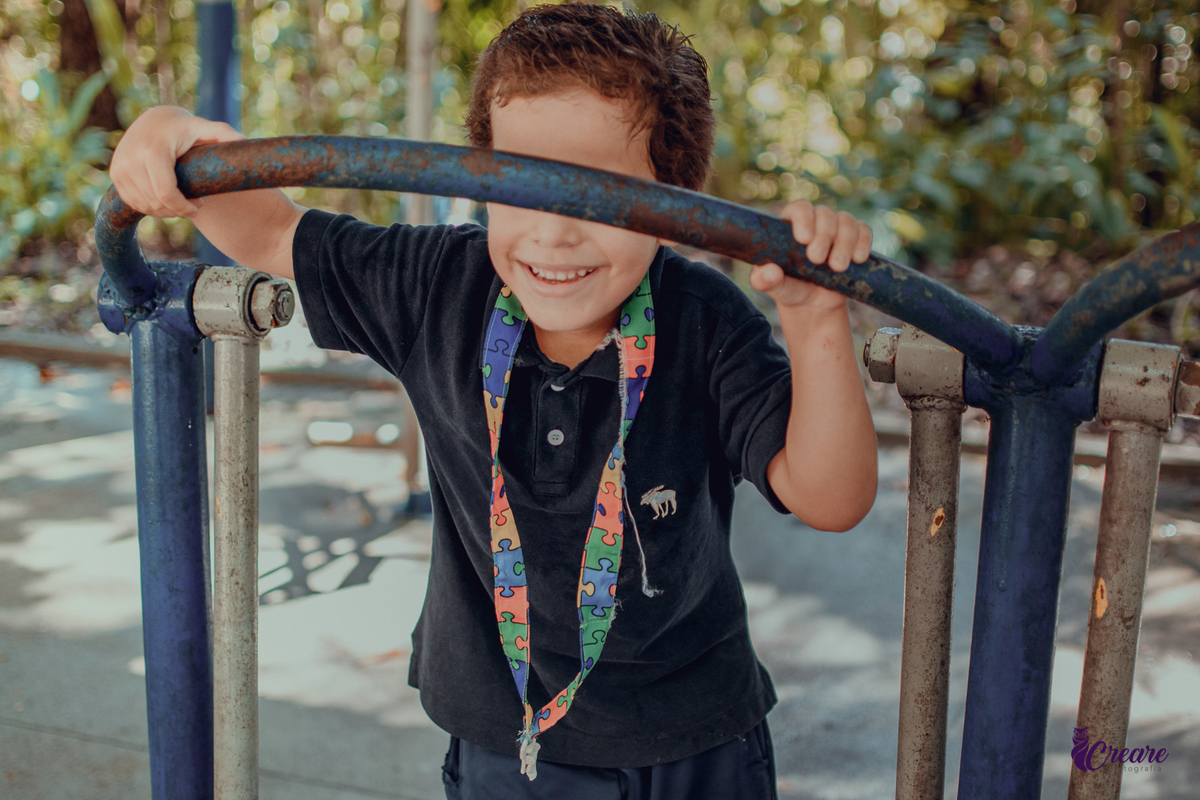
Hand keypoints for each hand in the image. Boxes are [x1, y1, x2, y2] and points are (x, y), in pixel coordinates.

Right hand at [110, 105, 243, 219]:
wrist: (153, 120)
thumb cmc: (185, 128)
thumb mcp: (204, 128)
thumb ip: (223, 133)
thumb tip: (244, 140)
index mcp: (153, 151)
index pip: (166, 194)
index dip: (184, 207)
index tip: (198, 207)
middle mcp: (130, 159)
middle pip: (156, 203)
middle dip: (177, 210)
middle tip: (192, 203)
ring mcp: (120, 168)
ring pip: (145, 206)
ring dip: (165, 210)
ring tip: (181, 200)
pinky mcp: (115, 175)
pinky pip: (133, 203)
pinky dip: (151, 207)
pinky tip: (165, 199)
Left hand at [750, 200, 871, 309]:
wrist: (812, 304)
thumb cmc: (788, 288)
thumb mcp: (773, 287)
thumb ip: (764, 280)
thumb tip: (770, 272)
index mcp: (791, 225)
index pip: (799, 208)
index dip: (803, 219)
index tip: (804, 239)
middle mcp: (815, 222)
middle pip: (825, 214)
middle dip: (824, 235)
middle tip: (817, 260)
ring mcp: (836, 229)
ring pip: (846, 221)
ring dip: (845, 242)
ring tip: (837, 267)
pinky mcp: (855, 239)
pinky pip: (864, 230)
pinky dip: (863, 242)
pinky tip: (858, 259)